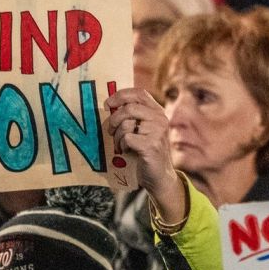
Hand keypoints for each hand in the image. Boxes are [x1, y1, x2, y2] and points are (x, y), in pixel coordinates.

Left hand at [104, 87, 181, 219]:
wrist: (159, 176)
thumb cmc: (146, 151)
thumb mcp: (142, 130)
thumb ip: (133, 116)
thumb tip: (111, 105)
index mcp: (158, 112)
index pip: (139, 93)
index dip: (120, 96)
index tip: (108, 104)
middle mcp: (160, 119)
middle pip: (129, 108)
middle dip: (114, 120)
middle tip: (110, 131)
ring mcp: (158, 132)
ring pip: (126, 124)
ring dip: (117, 136)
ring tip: (120, 144)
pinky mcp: (151, 145)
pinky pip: (127, 138)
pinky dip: (122, 145)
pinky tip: (126, 151)